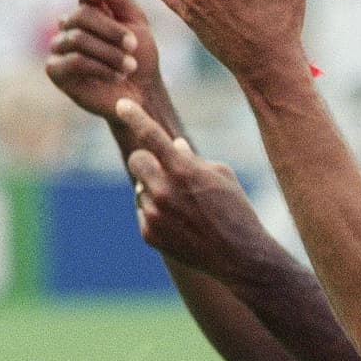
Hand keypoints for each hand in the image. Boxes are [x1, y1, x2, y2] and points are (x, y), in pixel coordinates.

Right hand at [45, 0, 169, 126]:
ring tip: (129, 67)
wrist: (142, 95)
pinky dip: (101, 67)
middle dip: (112, 31)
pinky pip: (75, 60)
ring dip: (110, 53)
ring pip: (79, 39)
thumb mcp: (135, 24)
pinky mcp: (56, 71)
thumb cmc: (141, 59)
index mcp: (90, 11)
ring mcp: (60, 47)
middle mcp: (70, 26)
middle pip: (82, 15)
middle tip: (134, 47)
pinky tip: (116, 77)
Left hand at [116, 97, 270, 279]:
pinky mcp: (148, 234)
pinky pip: (143, 212)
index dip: (135, 116)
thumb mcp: (222, 176)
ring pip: (140, 189)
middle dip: (148, 161)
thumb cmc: (237, 211)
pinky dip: (157, 214)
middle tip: (163, 169)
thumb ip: (193, 159)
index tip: (122, 103)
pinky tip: (181, 224)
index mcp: (184, 170)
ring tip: (184, 206)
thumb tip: (172, 145)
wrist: (239, 256)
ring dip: (156, 190)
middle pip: (136, 160)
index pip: (151, 135)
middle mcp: (163, 191)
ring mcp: (154, 214)